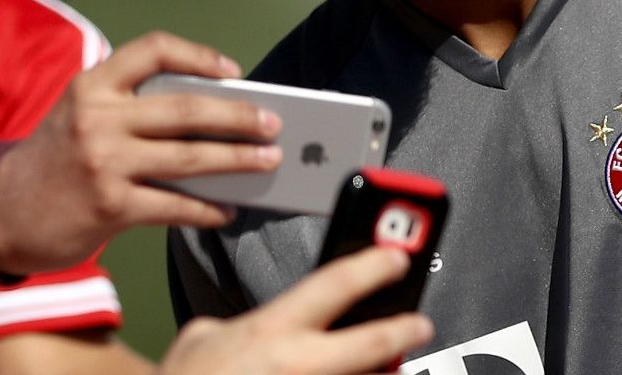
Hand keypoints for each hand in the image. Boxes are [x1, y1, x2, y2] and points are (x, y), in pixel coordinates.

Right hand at [0, 32, 281, 275]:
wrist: (1, 210)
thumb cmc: (57, 160)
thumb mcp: (80, 114)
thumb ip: (131, 109)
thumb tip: (213, 121)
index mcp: (92, 83)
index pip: (152, 50)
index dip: (198, 56)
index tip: (233, 73)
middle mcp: (97, 117)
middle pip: (184, 108)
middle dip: (238, 116)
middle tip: (272, 123)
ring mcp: (103, 162)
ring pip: (188, 158)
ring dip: (237, 162)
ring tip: (267, 163)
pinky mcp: (109, 206)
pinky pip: (174, 205)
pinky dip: (207, 210)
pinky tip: (227, 211)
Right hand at [158, 247, 434, 374]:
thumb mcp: (201, 338)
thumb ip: (234, 325)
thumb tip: (248, 327)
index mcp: (271, 329)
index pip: (336, 283)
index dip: (374, 265)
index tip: (397, 258)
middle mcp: (300, 365)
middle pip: (375, 343)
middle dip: (405, 329)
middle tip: (420, 323)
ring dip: (382, 374)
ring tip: (392, 366)